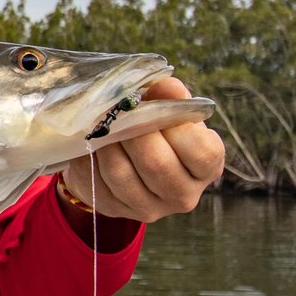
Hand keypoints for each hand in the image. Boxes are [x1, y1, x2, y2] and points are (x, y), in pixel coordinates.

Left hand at [61, 77, 224, 221]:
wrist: (125, 160)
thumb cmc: (156, 131)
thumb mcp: (169, 112)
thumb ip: (171, 98)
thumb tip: (167, 86)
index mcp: (207, 168)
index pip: (201, 151)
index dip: (174, 124)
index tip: (155, 105)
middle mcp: (183, 195)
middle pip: (156, 162)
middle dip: (133, 130)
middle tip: (120, 111)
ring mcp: (149, 208)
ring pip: (120, 172)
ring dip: (106, 141)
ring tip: (103, 124)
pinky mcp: (115, 209)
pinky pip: (94, 180)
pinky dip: (88, 156)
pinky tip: (90, 142)